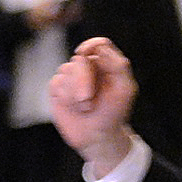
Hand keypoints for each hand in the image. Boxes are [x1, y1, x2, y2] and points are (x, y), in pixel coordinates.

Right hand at [40, 38, 142, 163]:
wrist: (97, 136)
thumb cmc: (113, 113)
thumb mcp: (125, 88)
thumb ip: (118, 65)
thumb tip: (100, 48)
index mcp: (106, 65)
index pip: (99, 45)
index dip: (91, 45)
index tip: (85, 53)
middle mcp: (87, 68)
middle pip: (80, 59)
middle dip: (83, 80)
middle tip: (88, 99)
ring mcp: (71, 77)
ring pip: (66, 69)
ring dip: (75, 91)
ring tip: (85, 107)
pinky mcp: (58, 88)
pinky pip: (56, 82)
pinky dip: (65, 95)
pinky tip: (73, 107)